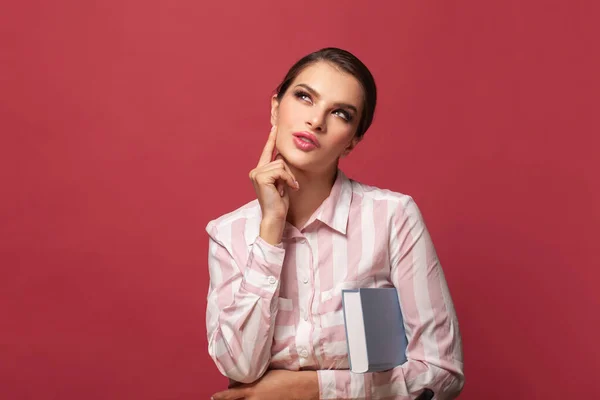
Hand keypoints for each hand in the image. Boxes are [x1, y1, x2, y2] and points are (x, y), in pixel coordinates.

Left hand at [212, 370, 318, 399]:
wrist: (298, 388)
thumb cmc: (283, 376)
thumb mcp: (264, 373)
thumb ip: (252, 376)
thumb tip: (242, 377)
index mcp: (251, 390)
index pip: (231, 395)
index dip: (220, 396)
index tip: (213, 397)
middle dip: (230, 399)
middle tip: (227, 395)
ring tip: (248, 393)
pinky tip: (259, 395)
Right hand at [248, 126, 298, 244]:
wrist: (275, 217)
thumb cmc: (280, 203)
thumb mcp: (281, 182)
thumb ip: (280, 170)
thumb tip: (282, 157)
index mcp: (259, 171)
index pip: (267, 152)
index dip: (271, 139)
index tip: (274, 127)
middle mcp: (255, 171)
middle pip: (279, 159)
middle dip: (288, 172)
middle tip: (288, 186)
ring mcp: (256, 173)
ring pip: (280, 164)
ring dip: (288, 177)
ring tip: (287, 188)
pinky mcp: (261, 177)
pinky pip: (280, 170)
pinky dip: (288, 179)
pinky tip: (288, 189)